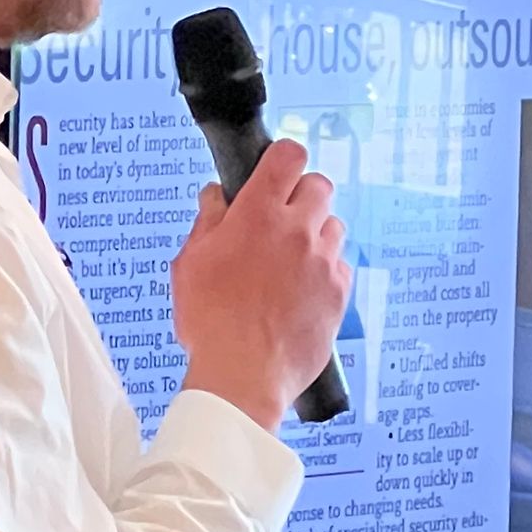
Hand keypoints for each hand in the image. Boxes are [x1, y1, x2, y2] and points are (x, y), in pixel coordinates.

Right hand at [172, 142, 350, 431]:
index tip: (277, 169)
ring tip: (291, 260)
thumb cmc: (211, 324)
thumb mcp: (190, 264)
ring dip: (316, 234)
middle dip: (301, 195)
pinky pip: (341, 265)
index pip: (288, 155)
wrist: (242, 377)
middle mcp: (297, 231)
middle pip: (319, 185)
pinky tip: (302, 290)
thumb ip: (207, 221)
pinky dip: (326, 271)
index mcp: (257, 215)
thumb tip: (216, 197)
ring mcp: (323, 261)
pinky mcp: (340, 292)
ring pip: (334, 225)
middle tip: (281, 219)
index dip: (283, 158)